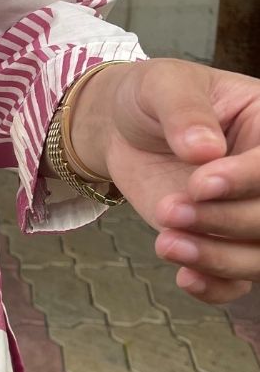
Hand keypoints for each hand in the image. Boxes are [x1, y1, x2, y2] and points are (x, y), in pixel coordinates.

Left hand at [71, 58, 259, 303]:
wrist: (124, 129)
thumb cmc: (153, 97)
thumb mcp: (164, 85)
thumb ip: (185, 111)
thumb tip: (205, 150)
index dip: (246, 180)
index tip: (199, 183)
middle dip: (227, 220)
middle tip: (170, 210)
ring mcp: (248, 211)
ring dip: (219, 257)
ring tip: (166, 243)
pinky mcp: (223, 241)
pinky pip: (237, 281)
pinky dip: (216, 286)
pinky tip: (185, 278)